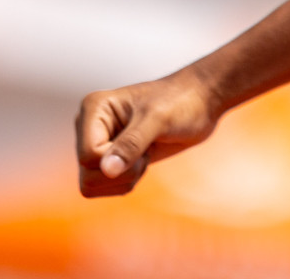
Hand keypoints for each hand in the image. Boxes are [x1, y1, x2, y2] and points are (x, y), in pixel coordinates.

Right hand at [74, 70, 219, 196]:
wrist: (201, 103)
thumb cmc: (182, 102)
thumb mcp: (159, 120)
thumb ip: (132, 144)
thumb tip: (106, 170)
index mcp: (93, 109)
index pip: (88, 156)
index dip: (116, 159)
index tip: (143, 140)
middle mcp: (90, 128)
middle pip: (88, 175)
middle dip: (122, 172)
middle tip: (146, 151)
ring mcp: (99, 144)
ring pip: (93, 186)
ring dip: (126, 177)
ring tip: (145, 153)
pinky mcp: (111, 159)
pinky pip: (107, 187)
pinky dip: (129, 180)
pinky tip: (144, 159)